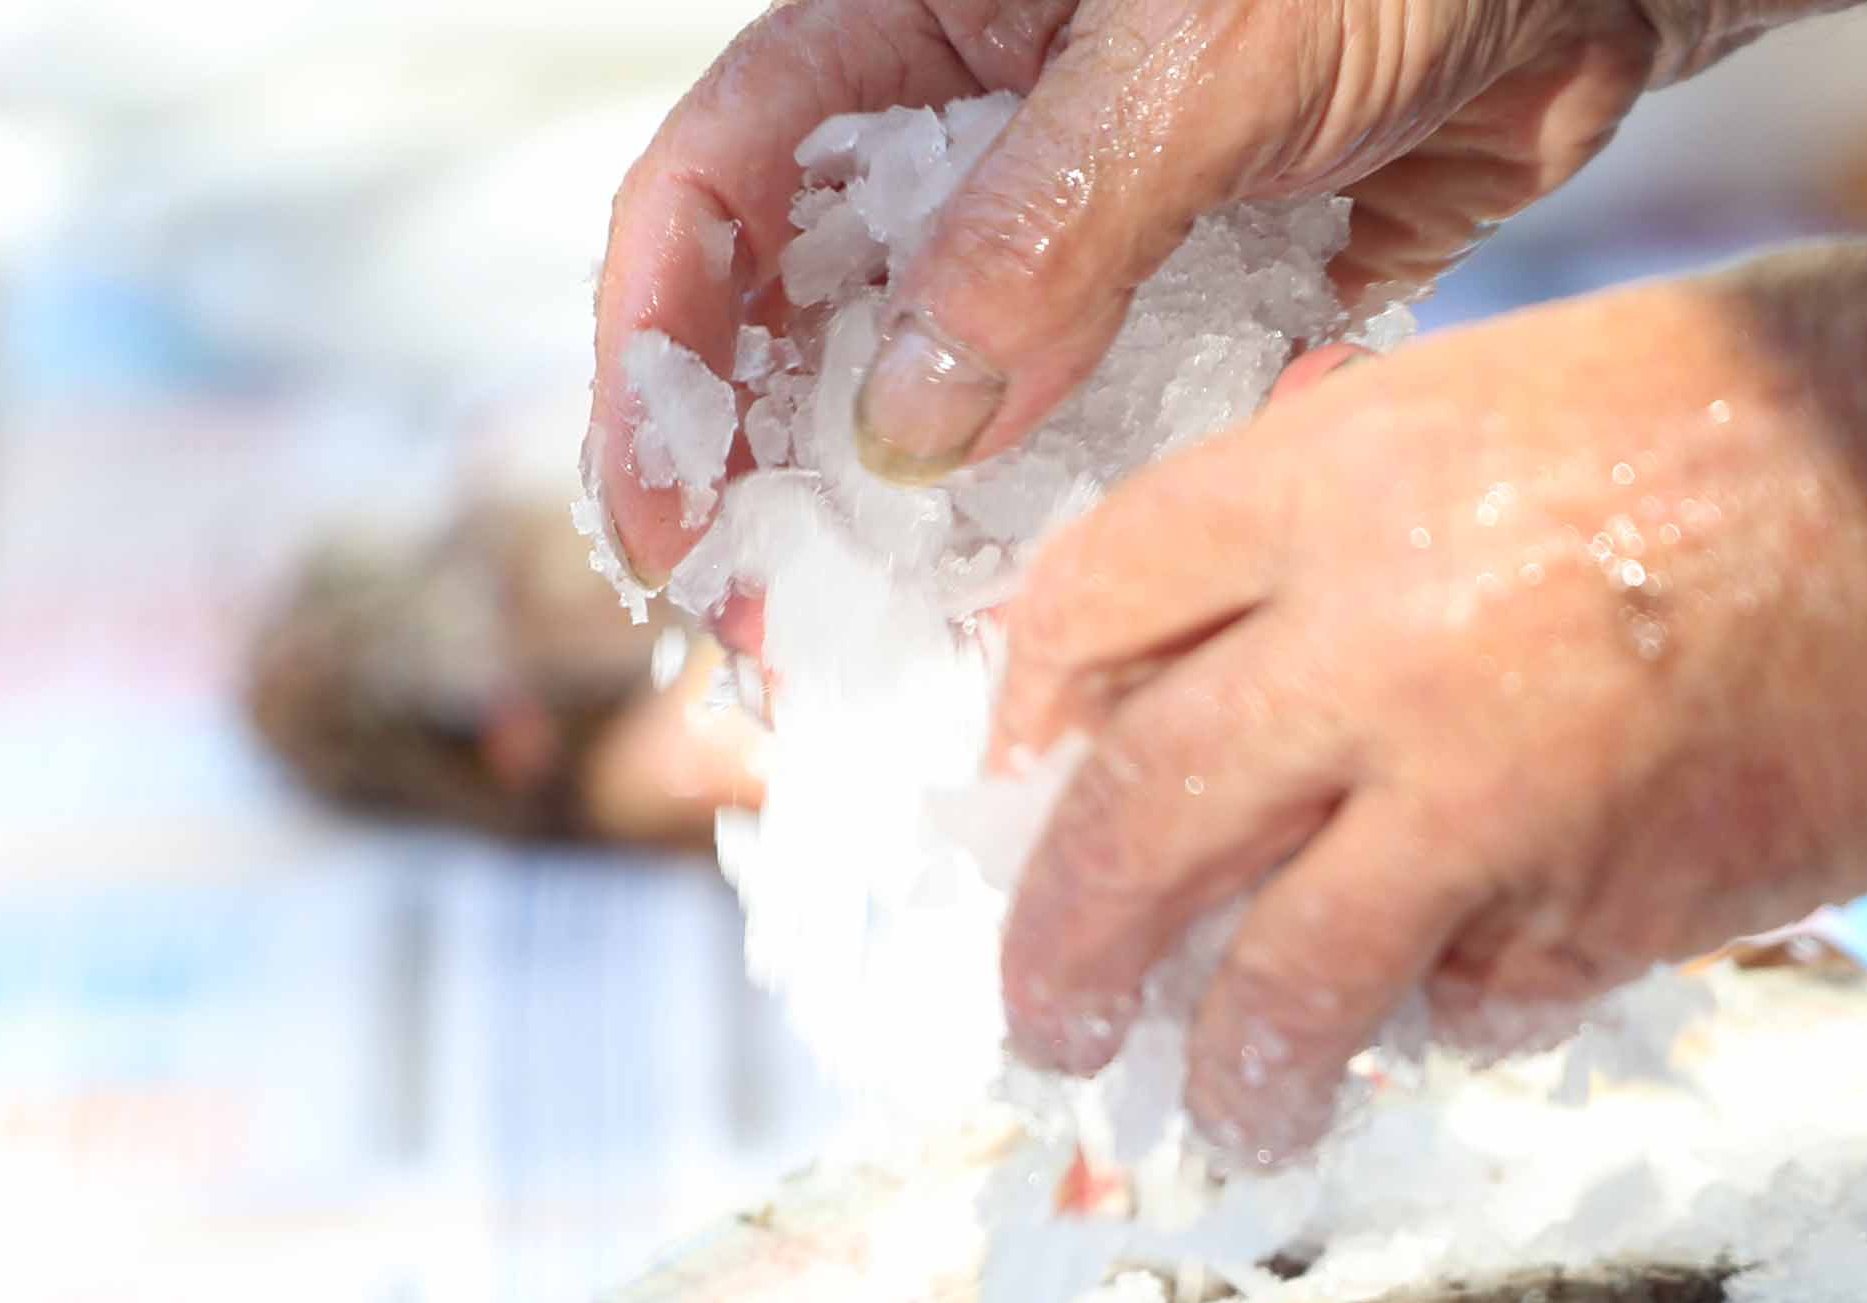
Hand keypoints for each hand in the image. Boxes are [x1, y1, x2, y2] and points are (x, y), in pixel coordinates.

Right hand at [588, 0, 1769, 588]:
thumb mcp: (1197, 54)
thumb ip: (1049, 229)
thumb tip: (905, 425)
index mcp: (910, 31)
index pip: (714, 200)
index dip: (658, 368)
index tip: (671, 527)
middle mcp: (978, 144)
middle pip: (813, 333)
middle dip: (780, 497)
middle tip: (778, 651)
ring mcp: (1092, 238)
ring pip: (965, 412)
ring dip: (935, 545)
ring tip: (913, 673)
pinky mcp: (1208, 307)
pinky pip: (1121, 438)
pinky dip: (1107, 518)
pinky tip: (1094, 605)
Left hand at [988, 249, 1866, 1162]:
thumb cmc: (1774, 416)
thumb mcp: (1503, 402)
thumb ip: (1349, 533)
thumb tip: (1231, 688)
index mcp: (1335, 478)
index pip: (1086, 613)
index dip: (1029, 724)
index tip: (1033, 795)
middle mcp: (1374, 640)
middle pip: (1128, 828)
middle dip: (1061, 955)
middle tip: (1053, 1029)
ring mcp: (1486, 794)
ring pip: (1276, 984)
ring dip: (1234, 1071)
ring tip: (1234, 1114)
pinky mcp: (1603, 915)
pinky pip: (1470, 1007)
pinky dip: (1456, 1023)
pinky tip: (1484, 1002)